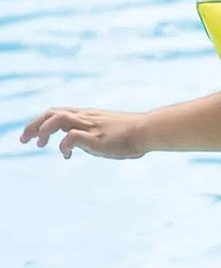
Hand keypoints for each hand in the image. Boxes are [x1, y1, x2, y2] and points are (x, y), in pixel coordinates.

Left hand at [20, 107, 146, 159]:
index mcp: (88, 116)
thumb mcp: (107, 133)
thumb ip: (91, 137)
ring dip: (42, 130)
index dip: (41, 121)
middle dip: (34, 125)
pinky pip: (71, 136)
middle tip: (25, 140)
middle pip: (51, 113)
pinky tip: (67, 155)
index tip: (33, 135)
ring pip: (57, 119)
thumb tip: (81, 146)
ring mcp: (90, 126)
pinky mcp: (96, 137)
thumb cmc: (134, 135)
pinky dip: (63, 145)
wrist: (148, 131)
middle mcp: (86, 118)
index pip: (58, 112)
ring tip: (38, 144)